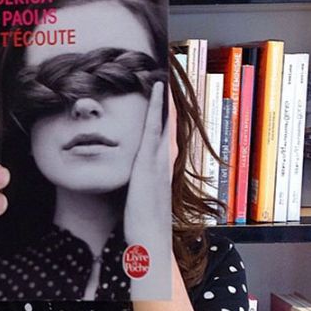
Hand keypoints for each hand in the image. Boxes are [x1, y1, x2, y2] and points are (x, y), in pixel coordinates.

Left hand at [124, 81, 173, 251]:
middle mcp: (165, 161)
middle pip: (170, 123)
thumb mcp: (142, 199)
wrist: (149, 239)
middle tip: (172, 71)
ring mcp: (159, 161)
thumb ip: (141, 185)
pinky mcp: (148, 164)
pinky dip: (155, 109)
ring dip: (167, 98)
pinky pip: (152, 130)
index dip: (166, 114)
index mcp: (161, 168)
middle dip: (171, 99)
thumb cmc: (143, 225)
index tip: (165, 93)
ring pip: (165, 122)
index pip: (165, 135)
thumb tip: (137, 181)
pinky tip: (156, 89)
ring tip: (166, 71)